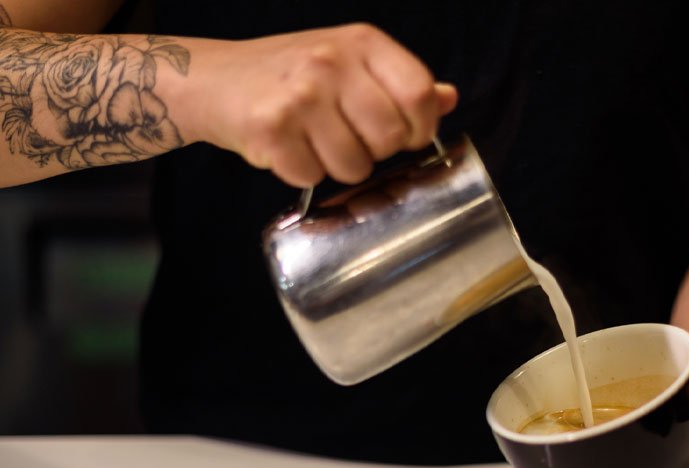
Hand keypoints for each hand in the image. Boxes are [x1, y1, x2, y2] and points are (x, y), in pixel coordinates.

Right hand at [176, 24, 458, 186]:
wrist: (214, 79)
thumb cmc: (289, 75)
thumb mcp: (349, 63)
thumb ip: (399, 84)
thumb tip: (448, 99)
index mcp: (362, 43)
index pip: (420, 96)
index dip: (418, 128)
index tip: (401, 136)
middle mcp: (333, 63)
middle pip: (389, 138)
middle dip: (374, 152)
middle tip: (346, 138)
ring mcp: (301, 94)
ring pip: (354, 166)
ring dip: (335, 167)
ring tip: (313, 142)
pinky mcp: (272, 127)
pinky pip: (311, 177)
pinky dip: (301, 174)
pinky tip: (288, 149)